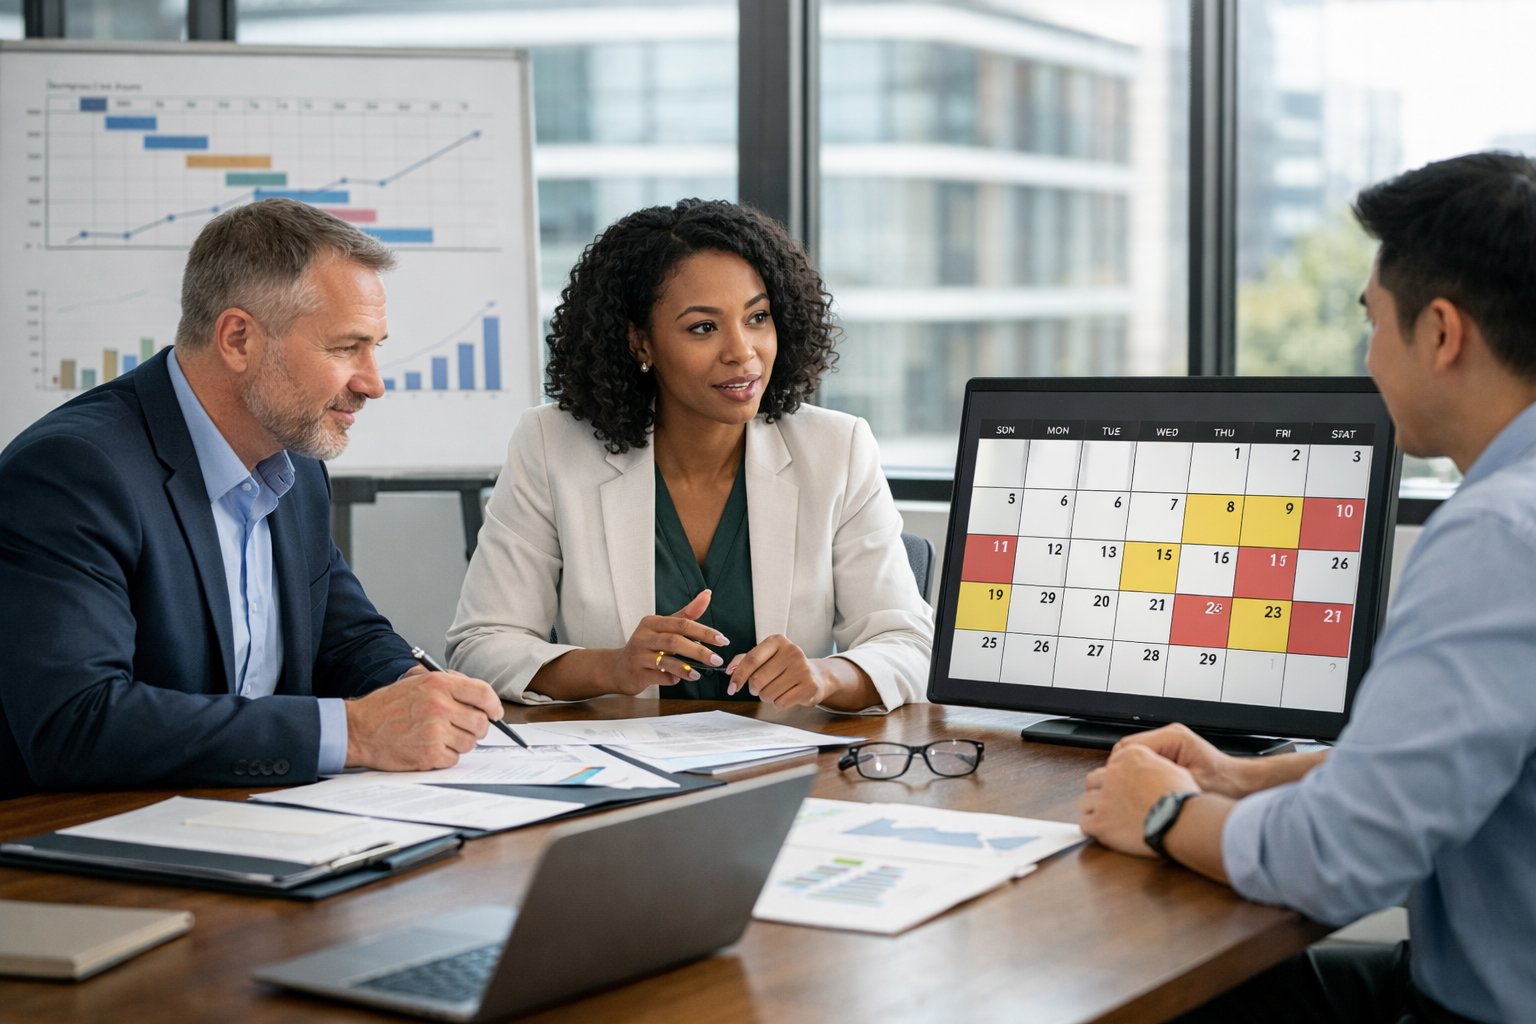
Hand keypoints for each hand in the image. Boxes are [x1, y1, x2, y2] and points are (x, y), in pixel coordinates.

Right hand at [344, 670, 503, 770]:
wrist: (359, 729)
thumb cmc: (387, 706)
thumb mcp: (418, 682)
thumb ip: (450, 685)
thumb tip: (482, 698)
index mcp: (439, 684)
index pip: (483, 693)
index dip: (494, 705)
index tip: (495, 713)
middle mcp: (439, 705)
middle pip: (481, 722)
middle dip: (476, 728)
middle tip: (462, 728)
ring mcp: (435, 731)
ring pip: (469, 742)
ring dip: (459, 743)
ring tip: (437, 736)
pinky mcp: (429, 754)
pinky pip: (454, 758)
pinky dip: (445, 756)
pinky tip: (428, 747)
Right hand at [611, 589, 727, 695]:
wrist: (619, 668)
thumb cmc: (647, 645)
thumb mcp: (664, 627)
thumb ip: (686, 613)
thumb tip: (707, 594)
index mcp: (652, 622)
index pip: (682, 623)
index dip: (704, 631)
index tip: (722, 639)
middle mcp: (644, 637)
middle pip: (675, 641)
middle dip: (699, 651)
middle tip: (717, 659)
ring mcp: (638, 655)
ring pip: (666, 660)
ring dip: (686, 668)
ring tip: (700, 674)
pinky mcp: (637, 673)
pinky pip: (657, 676)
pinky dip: (670, 679)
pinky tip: (678, 680)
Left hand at [725, 634, 832, 707]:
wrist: (817, 676)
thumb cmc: (786, 667)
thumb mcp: (767, 657)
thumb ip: (746, 660)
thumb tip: (730, 670)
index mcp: (778, 641)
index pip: (751, 659)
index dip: (738, 676)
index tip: (731, 688)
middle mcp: (792, 651)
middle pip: (757, 679)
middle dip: (754, 689)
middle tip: (760, 688)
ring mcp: (803, 669)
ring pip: (768, 694)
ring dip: (767, 697)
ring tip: (777, 689)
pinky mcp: (809, 686)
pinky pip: (780, 703)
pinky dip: (779, 703)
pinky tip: (788, 695)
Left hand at [1080, 744, 1198, 857]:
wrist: (1181, 820)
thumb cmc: (1181, 799)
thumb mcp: (1172, 769)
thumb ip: (1154, 765)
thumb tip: (1152, 772)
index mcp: (1130, 757)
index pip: (1111, 764)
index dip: (1116, 778)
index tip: (1122, 789)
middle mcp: (1113, 773)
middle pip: (1094, 781)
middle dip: (1101, 791)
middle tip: (1112, 804)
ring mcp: (1104, 798)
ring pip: (1086, 801)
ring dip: (1094, 809)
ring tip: (1108, 819)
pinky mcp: (1100, 821)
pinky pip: (1085, 823)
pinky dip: (1092, 828)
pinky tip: (1102, 832)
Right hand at [1114, 723, 1247, 796]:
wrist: (1240, 785)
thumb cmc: (1224, 785)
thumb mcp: (1190, 787)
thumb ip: (1162, 782)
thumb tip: (1133, 786)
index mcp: (1173, 738)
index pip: (1130, 746)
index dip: (1120, 767)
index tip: (1118, 786)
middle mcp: (1169, 736)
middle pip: (1128, 749)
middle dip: (1123, 771)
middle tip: (1123, 793)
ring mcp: (1169, 742)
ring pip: (1134, 755)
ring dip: (1132, 773)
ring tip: (1134, 793)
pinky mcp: (1170, 752)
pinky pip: (1145, 760)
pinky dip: (1142, 774)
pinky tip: (1146, 790)